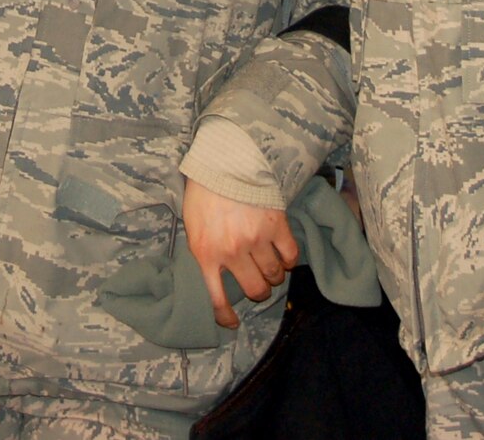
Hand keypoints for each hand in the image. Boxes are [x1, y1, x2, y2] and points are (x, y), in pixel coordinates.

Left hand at [182, 178, 299, 329]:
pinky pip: (291, 255)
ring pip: (274, 275)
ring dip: (274, 276)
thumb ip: (204, 252)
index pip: (216, 299)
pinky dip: (290, 260)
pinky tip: (285, 256)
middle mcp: (232, 251)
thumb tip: (215, 275)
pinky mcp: (276, 225)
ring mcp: (256, 239)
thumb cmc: (204, 193)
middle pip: (255, 289)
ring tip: (271, 267)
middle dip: (259, 292)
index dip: (225, 316)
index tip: (232, 322)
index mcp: (206, 253)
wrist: (223, 161)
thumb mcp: (193, 227)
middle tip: (259, 285)